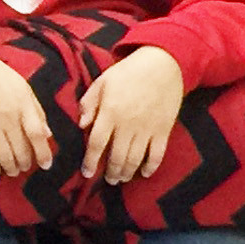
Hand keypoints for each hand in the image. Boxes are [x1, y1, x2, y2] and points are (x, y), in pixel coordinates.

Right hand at [0, 39, 57, 179]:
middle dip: (24, 164)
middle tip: (24, 168)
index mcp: (23, 104)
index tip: (46, 165)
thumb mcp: (21, 86)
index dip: (43, 153)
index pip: (37, 135)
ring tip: (12, 171)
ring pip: (4, 155)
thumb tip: (48, 134)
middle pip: (21, 149)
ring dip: (10, 168)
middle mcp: (8, 116)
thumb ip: (36, 110)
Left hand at [80, 45, 185, 184]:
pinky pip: (157, 155)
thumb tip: (81, 125)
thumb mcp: (102, 82)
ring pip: (135, 159)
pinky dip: (150, 167)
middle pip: (116, 157)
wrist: (162, 64)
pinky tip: (144, 173)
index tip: (86, 173)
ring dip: (126, 173)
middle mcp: (128, 124)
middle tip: (108, 179)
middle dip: (110, 173)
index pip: (96, 143)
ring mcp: (147, 129)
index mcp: (110, 112)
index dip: (90, 161)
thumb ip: (89, 103)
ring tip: (121, 178)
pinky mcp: (163, 130)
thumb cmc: (128, 72)